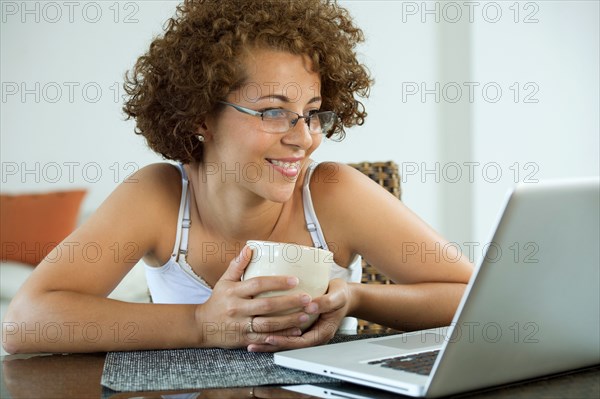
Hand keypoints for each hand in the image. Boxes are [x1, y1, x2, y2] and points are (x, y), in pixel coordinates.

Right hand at [195, 245, 314, 348]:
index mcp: (234, 292)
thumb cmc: (217, 301)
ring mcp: (241, 325)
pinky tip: (295, 332)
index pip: (258, 284)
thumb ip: (237, 265)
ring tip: (305, 314)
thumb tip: (250, 247)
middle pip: (266, 305)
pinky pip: (265, 338)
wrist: (202, 326)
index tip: (295, 280)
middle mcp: (237, 308)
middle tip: (307, 297)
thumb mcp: (224, 281)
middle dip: (289, 302)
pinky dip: (281, 336)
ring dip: (289, 320)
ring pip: (268, 324)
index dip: (277, 282)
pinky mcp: (244, 339)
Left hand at [247, 278, 352, 351]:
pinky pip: (284, 332)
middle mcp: (311, 336)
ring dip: (267, 341)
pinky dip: (271, 331)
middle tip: (251, 345)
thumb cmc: (340, 296)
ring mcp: (305, 332)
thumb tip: (310, 305)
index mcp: (321, 333)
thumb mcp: (337, 297)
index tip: (269, 338)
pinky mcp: (299, 326)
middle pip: (289, 346)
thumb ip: (325, 302)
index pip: (299, 343)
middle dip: (270, 346)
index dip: (284, 342)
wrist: (345, 296)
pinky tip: (257, 328)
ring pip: (284, 340)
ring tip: (249, 342)